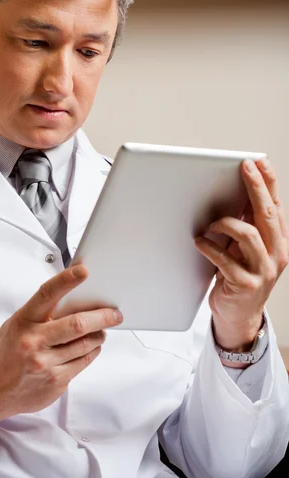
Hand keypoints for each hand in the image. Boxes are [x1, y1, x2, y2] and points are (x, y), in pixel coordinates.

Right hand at [0, 265, 122, 437]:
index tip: (83, 270)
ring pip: (85, 344)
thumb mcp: (17, 324)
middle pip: (77, 324)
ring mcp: (45, 363)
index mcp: (23, 321)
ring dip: (99, 334)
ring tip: (102, 330)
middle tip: (115, 313)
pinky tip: (92, 346)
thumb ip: (41, 312)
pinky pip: (83, 362)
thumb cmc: (9, 352)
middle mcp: (34, 341)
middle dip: (102, 317)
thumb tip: (74, 296)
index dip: (66, 280)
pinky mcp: (56, 381)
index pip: (47, 294)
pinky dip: (92, 351)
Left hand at [194, 158, 288, 355]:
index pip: (276, 206)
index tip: (258, 162)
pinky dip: (210, 247)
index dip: (268, 183)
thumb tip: (239, 193)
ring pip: (249, 234)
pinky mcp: (245, 284)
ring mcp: (263, 271)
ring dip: (225, 223)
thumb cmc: (239, 276)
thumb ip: (247, 224)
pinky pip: (226, 259)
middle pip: (267, 215)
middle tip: (245, 168)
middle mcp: (276, 254)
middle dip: (256, 188)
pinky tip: (200, 242)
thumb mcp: (247, 248)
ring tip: (210, 224)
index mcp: (278, 242)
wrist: (239, 316)